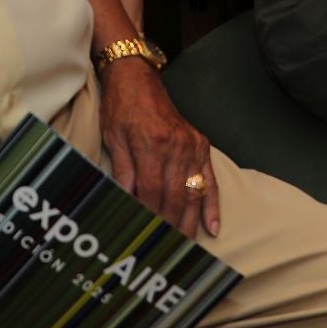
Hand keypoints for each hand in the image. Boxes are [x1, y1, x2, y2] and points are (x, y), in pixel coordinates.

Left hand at [98, 58, 219, 238]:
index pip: (151, 191)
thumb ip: (123, 170)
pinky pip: (210, 179)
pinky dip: (212, 205)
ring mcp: (191, 146)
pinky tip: (212, 227)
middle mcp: (175, 146)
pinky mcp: (200, 144)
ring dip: (189, 222)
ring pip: (192, 193)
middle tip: (165, 249)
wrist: (137, 78)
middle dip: (170, 225)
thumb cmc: (120, 107)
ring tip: (185, 247)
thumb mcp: (113, 137)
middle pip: (174, 196)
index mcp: (151, 144)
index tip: (145, 234)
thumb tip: (126, 201)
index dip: (148, 215)